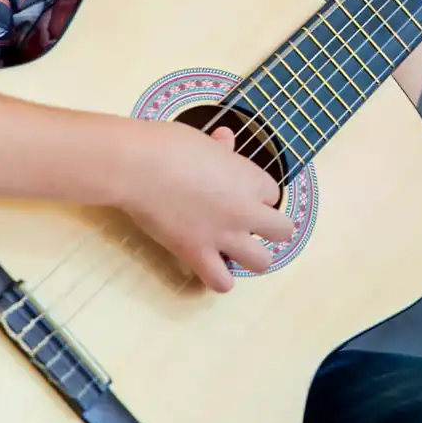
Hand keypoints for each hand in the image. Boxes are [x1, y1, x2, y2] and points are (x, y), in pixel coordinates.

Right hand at [118, 118, 295, 292]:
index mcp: (250, 179)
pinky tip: (209, 266)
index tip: (240, 192)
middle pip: (282, 231)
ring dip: (251, 256)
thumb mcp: (203, 140)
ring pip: (262, 262)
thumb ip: (221, 147)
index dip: (257, 194)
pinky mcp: (197, 254)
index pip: (272, 193)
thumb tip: (225, 139)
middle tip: (247, 224)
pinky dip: (218, 278)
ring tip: (234, 249)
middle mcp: (245, 211)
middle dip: (270, 229)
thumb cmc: (170, 144)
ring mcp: (224, 236)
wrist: (139, 167)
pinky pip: (221, 282)